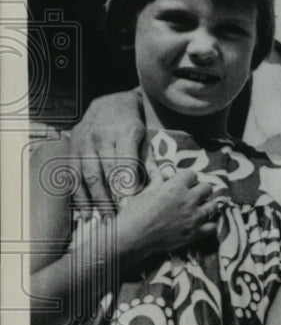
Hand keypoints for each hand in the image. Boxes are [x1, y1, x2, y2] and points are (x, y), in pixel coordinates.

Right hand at [68, 90, 149, 213]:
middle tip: (119, 220)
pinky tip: (86, 213)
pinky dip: (79, 196)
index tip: (130, 207)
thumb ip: (151, 163)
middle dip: (111, 199)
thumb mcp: (145, 140)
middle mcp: (101, 137)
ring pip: (87, 176)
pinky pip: (73, 176)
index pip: (125, 164)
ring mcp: (83, 142)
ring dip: (95, 201)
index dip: (126, 187)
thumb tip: (164, 184)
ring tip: (105, 220)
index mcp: (124, 133)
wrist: (109, 103)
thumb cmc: (132, 127)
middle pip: (105, 173)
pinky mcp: (71, 149)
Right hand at [115, 169, 220, 264]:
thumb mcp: (146, 191)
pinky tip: (201, 224)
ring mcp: (194, 217)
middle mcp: (189, 200)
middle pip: (207, 188)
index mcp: (176, 186)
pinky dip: (209, 225)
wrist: (132, 238)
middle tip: (192, 196)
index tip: (183, 184)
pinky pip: (213, 226)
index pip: (192, 174)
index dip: (187, 179)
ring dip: (207, 206)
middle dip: (200, 190)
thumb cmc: (135, 213)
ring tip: (199, 209)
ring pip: (213, 206)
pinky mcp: (195, 234)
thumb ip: (157, 178)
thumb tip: (153, 163)